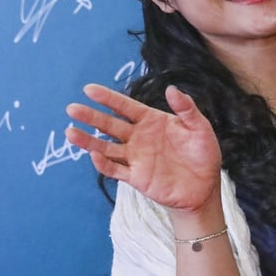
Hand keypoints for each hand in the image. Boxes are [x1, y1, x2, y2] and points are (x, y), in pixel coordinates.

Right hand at [65, 84, 221, 214]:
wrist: (205, 187)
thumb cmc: (203, 154)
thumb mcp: (200, 127)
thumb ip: (186, 109)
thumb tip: (171, 88)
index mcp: (153, 121)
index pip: (126, 106)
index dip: (108, 98)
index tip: (89, 89)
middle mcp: (140, 137)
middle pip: (110, 125)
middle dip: (91, 117)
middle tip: (72, 108)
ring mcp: (136, 157)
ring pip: (106, 147)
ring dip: (88, 141)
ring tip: (70, 132)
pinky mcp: (136, 177)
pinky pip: (115, 169)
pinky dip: (103, 164)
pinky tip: (94, 155)